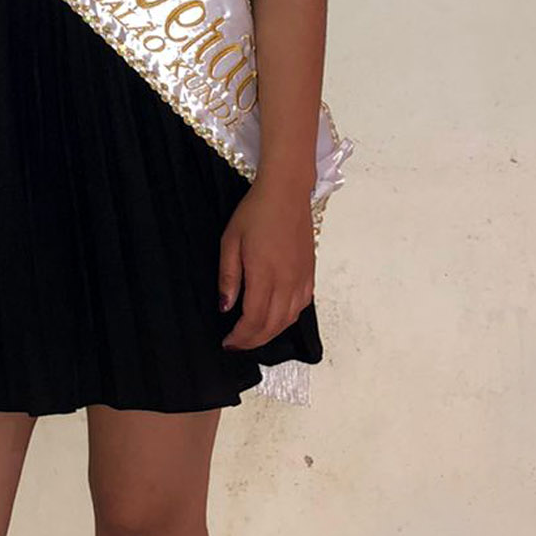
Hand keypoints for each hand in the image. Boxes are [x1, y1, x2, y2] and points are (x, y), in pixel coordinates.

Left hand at [217, 172, 315, 349]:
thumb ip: (228, 277)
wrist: (286, 192)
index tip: (227, 342)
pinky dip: (287, 319)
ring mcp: (302, 278)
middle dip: (253, 341)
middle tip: (237, 344)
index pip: (254, 320)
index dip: (240, 337)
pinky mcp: (310, 272)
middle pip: (273, 325)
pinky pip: (301, 305)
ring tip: (253, 335)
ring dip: (271, 333)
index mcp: (265, 274)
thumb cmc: (256, 212)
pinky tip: (276, 317)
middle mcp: (287, 281)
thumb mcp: (230, 241)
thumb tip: (226, 307)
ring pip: (289, 319)